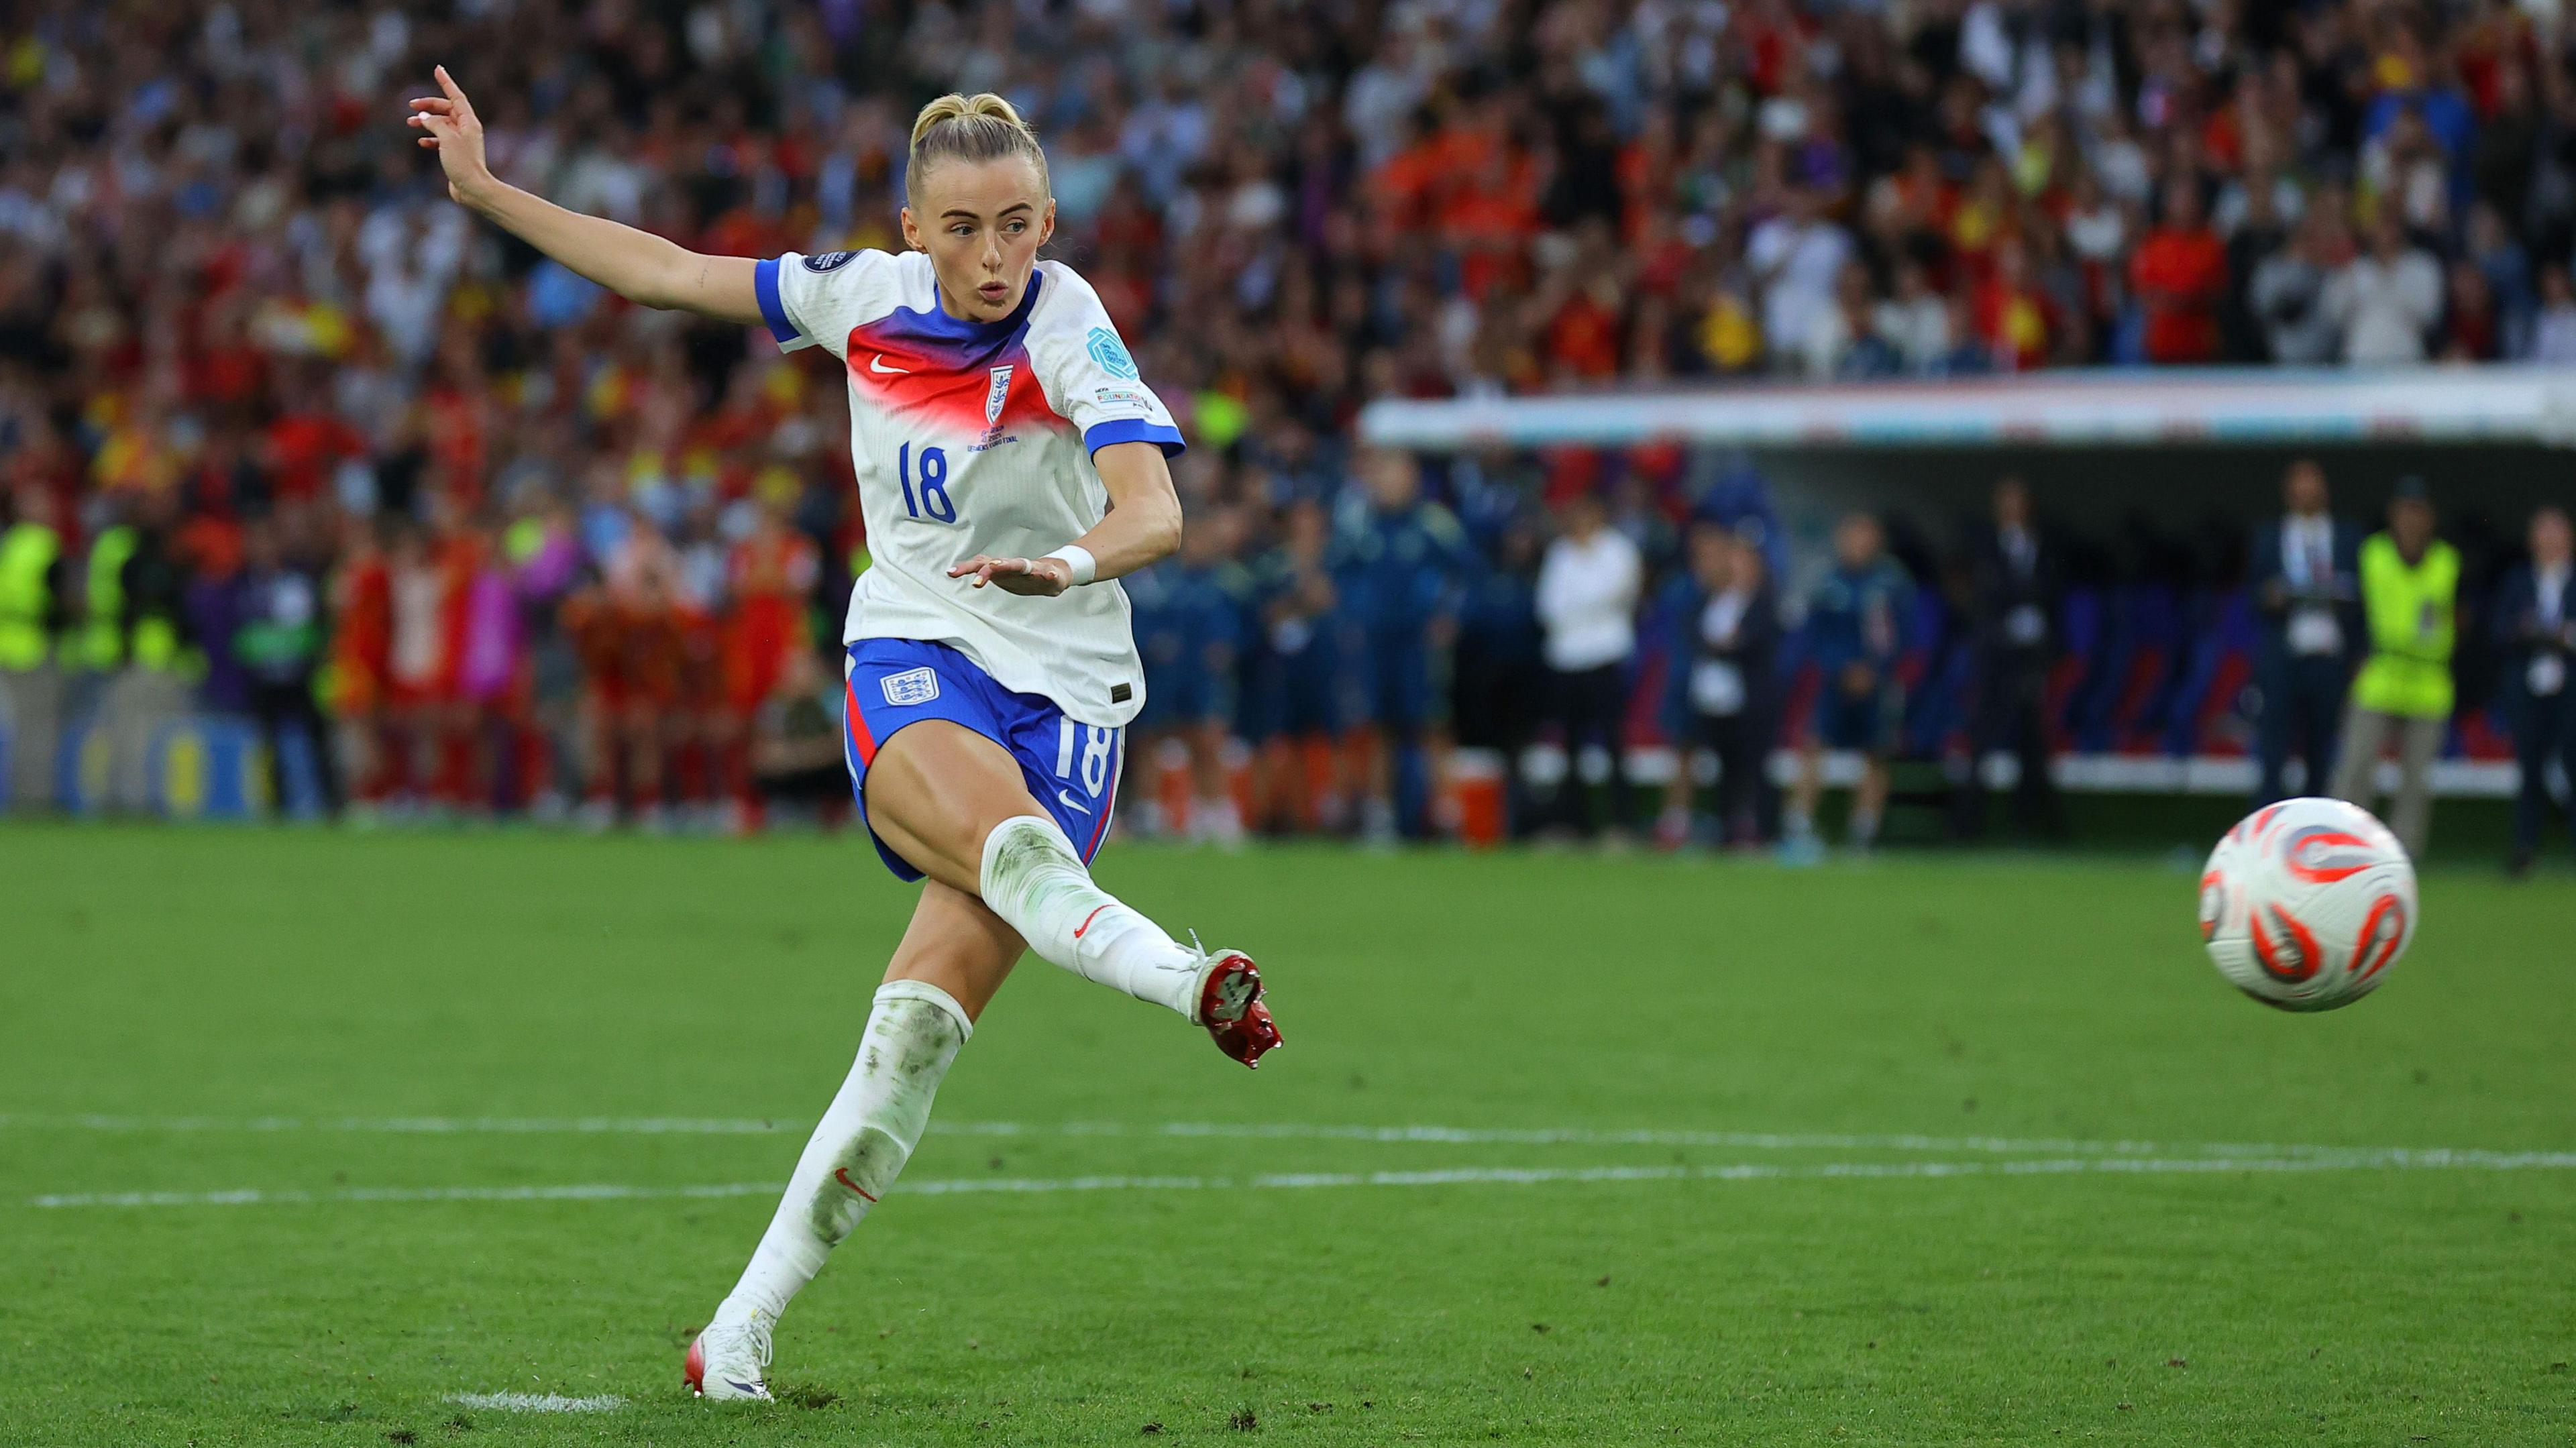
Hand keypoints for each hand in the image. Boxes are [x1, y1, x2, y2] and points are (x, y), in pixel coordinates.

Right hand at [405, 66, 495, 207]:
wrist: (472, 189)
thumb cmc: (463, 163)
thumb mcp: (447, 138)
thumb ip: (435, 123)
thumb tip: (424, 116)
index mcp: (469, 122)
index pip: (456, 96)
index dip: (446, 82)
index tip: (437, 69)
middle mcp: (466, 129)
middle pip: (446, 109)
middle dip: (428, 105)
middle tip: (411, 106)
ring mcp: (461, 141)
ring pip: (441, 124)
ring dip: (425, 122)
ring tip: (410, 123)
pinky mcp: (455, 153)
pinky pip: (441, 140)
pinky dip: (430, 138)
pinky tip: (421, 141)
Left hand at [948, 554, 1071, 596]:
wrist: (1053, 576)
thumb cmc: (1022, 574)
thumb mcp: (1000, 572)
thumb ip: (978, 568)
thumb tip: (949, 571)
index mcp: (1003, 568)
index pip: (983, 564)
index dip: (968, 568)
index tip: (952, 573)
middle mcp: (1016, 566)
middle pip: (1000, 564)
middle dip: (989, 570)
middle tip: (977, 578)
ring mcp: (1034, 570)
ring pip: (1021, 566)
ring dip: (1011, 566)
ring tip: (999, 567)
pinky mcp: (1050, 575)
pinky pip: (1050, 575)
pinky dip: (1050, 575)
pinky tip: (1052, 575)